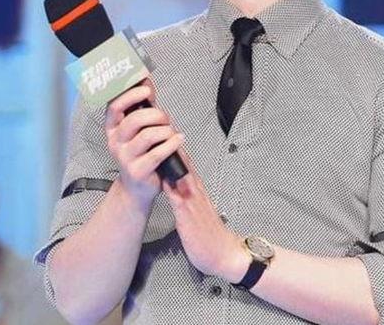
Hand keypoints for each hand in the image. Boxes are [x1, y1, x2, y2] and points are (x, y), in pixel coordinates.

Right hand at [105, 80, 184, 208]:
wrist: (137, 187)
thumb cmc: (141, 152)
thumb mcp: (139, 128)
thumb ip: (142, 105)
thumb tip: (145, 80)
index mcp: (112, 128)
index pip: (114, 106)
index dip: (131, 95)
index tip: (147, 91)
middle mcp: (115, 142)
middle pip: (135, 120)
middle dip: (156, 114)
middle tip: (165, 118)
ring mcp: (125, 157)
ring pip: (148, 135)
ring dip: (165, 130)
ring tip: (171, 132)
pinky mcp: (137, 171)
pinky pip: (158, 152)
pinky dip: (172, 143)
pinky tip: (179, 140)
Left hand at [162, 145, 248, 279]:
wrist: (224, 253)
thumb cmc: (210, 234)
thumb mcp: (198, 210)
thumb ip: (188, 195)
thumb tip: (174, 182)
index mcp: (198, 189)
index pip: (185, 163)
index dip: (174, 148)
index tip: (163, 133)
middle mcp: (196, 191)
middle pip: (184, 163)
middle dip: (171, 147)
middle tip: (159, 130)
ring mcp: (192, 201)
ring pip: (181, 174)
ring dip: (171, 160)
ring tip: (158, 145)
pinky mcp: (188, 215)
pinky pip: (177, 196)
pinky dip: (170, 184)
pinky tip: (162, 176)